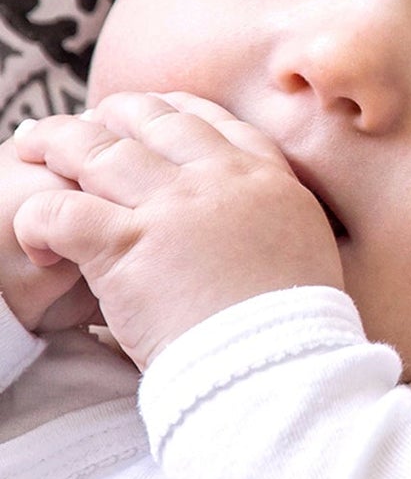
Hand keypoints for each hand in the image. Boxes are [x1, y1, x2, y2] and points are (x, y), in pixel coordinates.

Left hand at [11, 93, 343, 368]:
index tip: (149, 113)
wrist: (281, 367)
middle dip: (110, 116)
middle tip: (84, 124)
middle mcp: (220, 181)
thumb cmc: (298, 334)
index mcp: (268, 182)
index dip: (173, 111)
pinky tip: (38, 238)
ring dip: (57, 145)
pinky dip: (39, 219)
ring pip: (98, 151)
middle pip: (152, 122)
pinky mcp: (128, 246)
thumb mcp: (310, 255)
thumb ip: (278, 225)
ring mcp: (172, 208)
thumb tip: (256, 228)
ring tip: (33, 150)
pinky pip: (64, 211)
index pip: (214, 122)